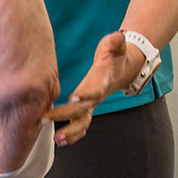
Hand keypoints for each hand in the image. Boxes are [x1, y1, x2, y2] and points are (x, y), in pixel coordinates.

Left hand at [41, 31, 144, 145]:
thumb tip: (119, 37)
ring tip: (58, 140)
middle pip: (85, 110)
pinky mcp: (86, 107)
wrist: (123, 68)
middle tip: (54, 125)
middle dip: (69, 118)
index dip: (87, 94)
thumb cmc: (115, 56)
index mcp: (102, 81)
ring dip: (71, 132)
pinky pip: (79, 124)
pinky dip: (71, 133)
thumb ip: (116, 42)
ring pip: (82, 122)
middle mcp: (97, 95)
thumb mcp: (116, 45)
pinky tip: (57, 139)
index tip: (73, 99)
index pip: (95, 89)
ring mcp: (92, 103)